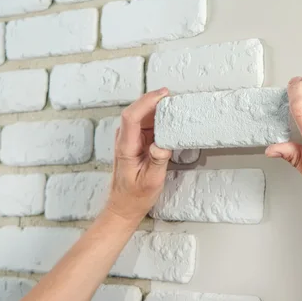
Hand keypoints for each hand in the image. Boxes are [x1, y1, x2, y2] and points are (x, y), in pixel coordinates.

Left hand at [105, 88, 172, 225]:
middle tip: (177, 100)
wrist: (123, 205)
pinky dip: (159, 119)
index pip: (131, 116)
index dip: (147, 102)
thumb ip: (158, 160)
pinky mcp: (136, 141)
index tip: (164, 95)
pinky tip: (171, 120)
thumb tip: (163, 143)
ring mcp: (130, 138)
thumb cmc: (135, 196)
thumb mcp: (151, 181)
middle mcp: (125, 139)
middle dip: (156, 101)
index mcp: (126, 147)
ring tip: (178, 108)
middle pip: (138, 111)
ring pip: (143, 115)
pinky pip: (147, 124)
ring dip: (159, 109)